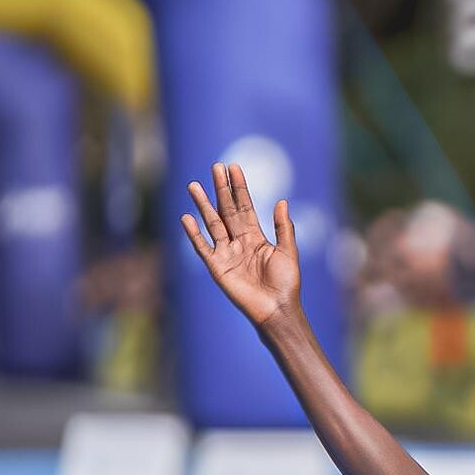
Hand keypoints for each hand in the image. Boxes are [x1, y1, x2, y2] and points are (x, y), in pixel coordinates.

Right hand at [181, 162, 301, 326]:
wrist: (276, 308)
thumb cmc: (286, 283)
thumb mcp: (288, 251)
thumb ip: (283, 227)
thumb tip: (282, 200)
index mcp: (256, 237)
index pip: (245, 206)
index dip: (239, 188)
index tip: (233, 168)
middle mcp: (239, 241)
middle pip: (227, 210)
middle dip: (221, 189)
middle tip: (215, 166)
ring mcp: (226, 253)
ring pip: (212, 223)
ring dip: (203, 204)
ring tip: (194, 185)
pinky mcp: (217, 267)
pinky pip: (203, 247)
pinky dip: (194, 233)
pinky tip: (187, 217)